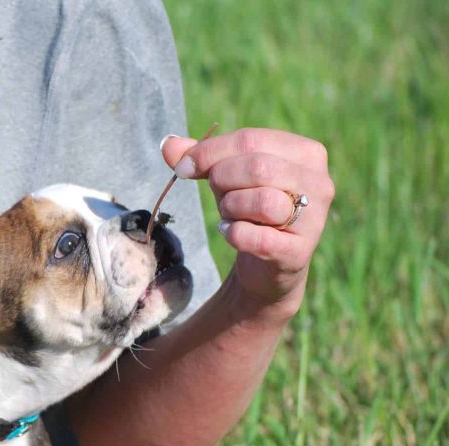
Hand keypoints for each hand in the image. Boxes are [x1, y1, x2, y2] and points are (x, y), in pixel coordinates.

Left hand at [162, 128, 334, 322]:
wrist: (267, 264)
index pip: (251, 138)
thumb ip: (199, 157)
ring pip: (262, 201)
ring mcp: (314, 219)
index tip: (183, 168)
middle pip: (258, 167)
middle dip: (222, 180)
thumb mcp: (226, 177)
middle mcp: (319, 182)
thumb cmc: (248, 209)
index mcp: (306, 152)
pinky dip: (234, 234)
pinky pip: (256, 237)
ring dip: (231, 208)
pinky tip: (231, 232)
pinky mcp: (299, 252)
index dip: (209, 152)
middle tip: (217, 195)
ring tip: (230, 214)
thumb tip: (167, 143)